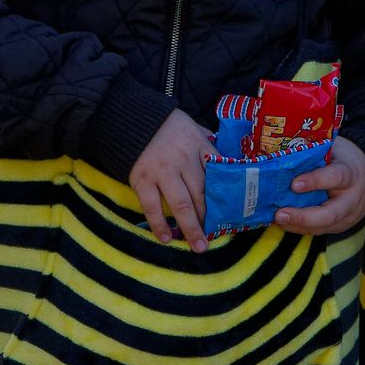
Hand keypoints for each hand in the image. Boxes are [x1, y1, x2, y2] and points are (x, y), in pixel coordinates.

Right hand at [130, 111, 214, 250]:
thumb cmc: (168, 126)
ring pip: (180, 204)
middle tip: (216, 238)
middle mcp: (183, 160)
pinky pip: (152, 206)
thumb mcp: (194, 128)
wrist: (132, 117)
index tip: (233, 213)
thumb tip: (228, 161)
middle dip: (210, 218)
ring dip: (191, 227)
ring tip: (198, 246)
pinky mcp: (142, 179)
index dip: (227, 195)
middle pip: (202, 193)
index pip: (219, 173)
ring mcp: (162, 171)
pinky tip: (165, 239)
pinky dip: (159, 224)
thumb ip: (208, 144)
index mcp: (200, 146)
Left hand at [277, 136, 364, 235]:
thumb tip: (281, 152)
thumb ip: (312, 152)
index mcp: (350, 174)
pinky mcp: (339, 227)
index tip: (294, 184)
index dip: (315, 181)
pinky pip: (318, 231)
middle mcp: (351, 199)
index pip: (335, 178)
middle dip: (303, 217)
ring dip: (297, 225)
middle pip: (330, 214)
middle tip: (280, 214)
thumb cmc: (341, 160)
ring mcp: (347, 216)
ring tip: (277, 219)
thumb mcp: (333, 150)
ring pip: (322, 226)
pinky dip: (299, 228)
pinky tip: (283, 222)